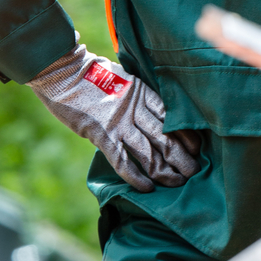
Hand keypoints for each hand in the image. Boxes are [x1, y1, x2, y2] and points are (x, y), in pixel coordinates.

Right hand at [28, 40, 200, 192]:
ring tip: (177, 183)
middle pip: (165, 137)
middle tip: (193, 172)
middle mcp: (134, 109)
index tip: (197, 147)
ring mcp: (119, 123)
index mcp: (141, 92)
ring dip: (165, 171)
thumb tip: (149, 112)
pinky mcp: (102, 136)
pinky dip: (137, 177)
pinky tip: (148, 188)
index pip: (171, 117)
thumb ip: (136, 96)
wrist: (64, 72)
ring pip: (149, 153)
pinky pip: (123, 162)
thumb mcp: (122, 77)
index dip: (186, 134)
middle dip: (182, 157)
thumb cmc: (91, 74)